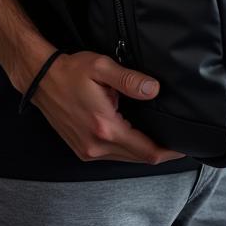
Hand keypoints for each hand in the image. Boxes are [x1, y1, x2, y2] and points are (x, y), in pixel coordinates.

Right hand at [29, 50, 187, 163]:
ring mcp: (88, 151)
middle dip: (160, 151)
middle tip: (177, 140)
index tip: (184, 146)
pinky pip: (113, 156)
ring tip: (158, 135)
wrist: (41, 80)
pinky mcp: (82, 150)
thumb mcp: (101, 67)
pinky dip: (127, 149)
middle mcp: (96, 145)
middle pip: (139, 158)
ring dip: (143, 150)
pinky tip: (134, 134)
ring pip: (126, 159)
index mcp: (105, 127)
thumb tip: (153, 89)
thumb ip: (129, 80)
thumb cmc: (70, 71)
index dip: (169, 151)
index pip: (147, 150)